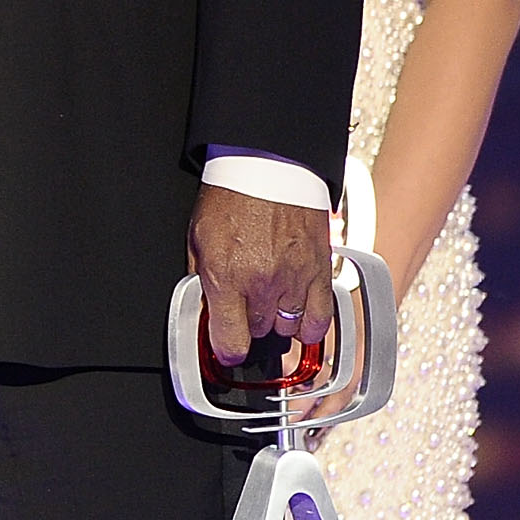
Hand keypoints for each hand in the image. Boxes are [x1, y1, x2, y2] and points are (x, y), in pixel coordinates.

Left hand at [189, 183, 334, 366]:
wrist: (266, 168)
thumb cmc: (230, 198)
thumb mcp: (197, 239)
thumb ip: (202, 279)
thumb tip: (206, 309)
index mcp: (226, 277)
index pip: (230, 341)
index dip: (226, 351)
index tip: (226, 349)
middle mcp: (262, 284)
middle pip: (258, 331)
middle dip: (248, 322)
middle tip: (243, 303)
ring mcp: (295, 280)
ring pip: (289, 326)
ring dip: (278, 319)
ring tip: (269, 300)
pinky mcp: (320, 272)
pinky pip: (322, 318)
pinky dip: (311, 324)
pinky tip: (300, 316)